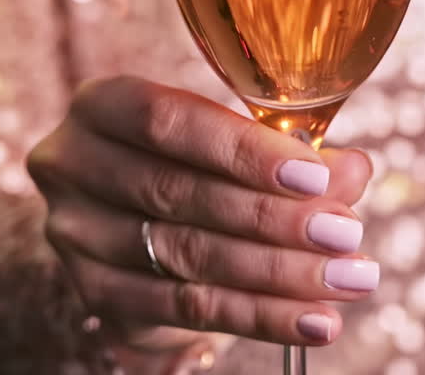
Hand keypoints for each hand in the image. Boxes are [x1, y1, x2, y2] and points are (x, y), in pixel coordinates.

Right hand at [27, 76, 374, 351]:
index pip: (168, 121)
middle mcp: (73, 163)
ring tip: (346, 277)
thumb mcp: (236, 145)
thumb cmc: (195, 164)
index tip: (316, 174)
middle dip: (272, 217)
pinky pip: (186, 308)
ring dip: (278, 272)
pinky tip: (315, 318)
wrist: (139, 228)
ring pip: (186, 256)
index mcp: (102, 105)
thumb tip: (351, 169)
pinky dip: (260, 315)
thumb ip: (290, 152)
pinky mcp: (93, 293)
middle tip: (344, 232)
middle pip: (178, 193)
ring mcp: (75, 233)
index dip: (243, 149)